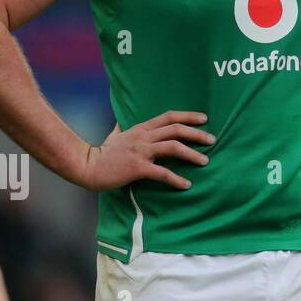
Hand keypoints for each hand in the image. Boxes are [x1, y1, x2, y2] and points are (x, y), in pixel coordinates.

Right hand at [81, 111, 212, 190]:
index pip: (169, 116)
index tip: (205, 119)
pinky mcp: (137, 168)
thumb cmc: (103, 152)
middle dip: (197, 134)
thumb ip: (122, 128)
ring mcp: (141, 151)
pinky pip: (161, 172)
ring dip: (191, 154)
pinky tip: (186, 184)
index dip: (188, 116)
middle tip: (213, 140)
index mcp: (141, 128)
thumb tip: (121, 122)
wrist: (87, 167)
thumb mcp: (115, 135)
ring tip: (205, 161)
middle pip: (176, 130)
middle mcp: (143, 137)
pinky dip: (176, 178)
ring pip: (172, 147)